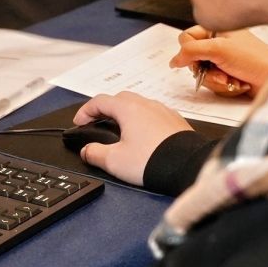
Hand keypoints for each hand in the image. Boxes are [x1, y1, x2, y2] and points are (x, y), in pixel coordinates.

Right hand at [72, 93, 192, 185]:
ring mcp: (164, 111)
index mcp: (128, 109)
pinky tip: (143, 138)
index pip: (100, 101)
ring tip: (120, 131)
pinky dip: (143, 122)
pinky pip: (155, 116)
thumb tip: (87, 150)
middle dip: (106, 109)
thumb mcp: (114, 161)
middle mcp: (147, 105)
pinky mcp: (176, 122)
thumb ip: (95, 153)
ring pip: (139, 106)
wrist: (187, 167)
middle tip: (98, 123)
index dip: (85, 111)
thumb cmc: (153, 161)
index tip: (80, 122)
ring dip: (126, 115)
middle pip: (120, 99)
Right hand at [170, 27, 267, 96]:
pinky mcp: (229, 76)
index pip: (186, 38)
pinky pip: (215, 85)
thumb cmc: (255, 58)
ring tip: (231, 79)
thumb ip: (191, 51)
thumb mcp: (219, 49)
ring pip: (203, 75)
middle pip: (193, 60)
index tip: (197, 59)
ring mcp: (223, 61)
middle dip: (205, 70)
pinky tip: (238, 84)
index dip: (188, 51)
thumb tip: (174, 60)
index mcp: (216, 30)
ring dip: (216, 81)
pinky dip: (225, 87)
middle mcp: (219, 44)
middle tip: (218, 71)